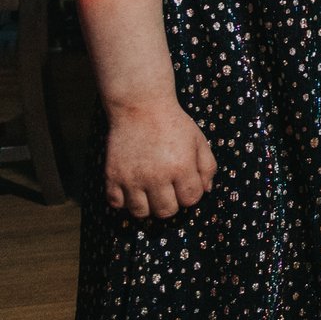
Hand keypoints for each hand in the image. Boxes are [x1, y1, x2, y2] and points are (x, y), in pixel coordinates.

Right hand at [103, 99, 215, 219]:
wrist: (141, 107)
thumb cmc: (174, 124)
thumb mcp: (199, 141)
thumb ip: (207, 167)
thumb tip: (206, 191)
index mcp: (181, 167)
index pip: (190, 199)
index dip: (191, 195)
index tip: (187, 185)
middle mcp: (156, 176)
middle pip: (166, 211)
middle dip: (172, 204)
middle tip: (170, 191)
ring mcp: (132, 177)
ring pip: (141, 212)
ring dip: (149, 206)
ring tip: (151, 192)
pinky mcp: (112, 175)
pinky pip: (117, 203)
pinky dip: (125, 201)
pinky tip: (133, 189)